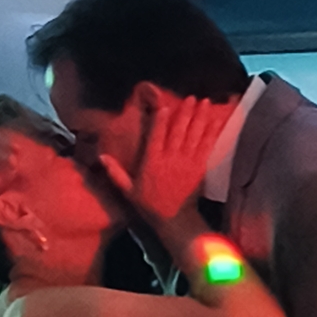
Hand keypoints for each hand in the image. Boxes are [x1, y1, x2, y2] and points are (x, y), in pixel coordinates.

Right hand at [97, 96, 225, 228]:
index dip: (160, 120)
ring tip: (204, 102)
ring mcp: (187, 162)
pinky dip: (211, 132)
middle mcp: (170, 159)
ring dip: (200, 117)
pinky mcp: (199, 167)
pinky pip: (206, 146)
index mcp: (152, 162)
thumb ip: (116, 172)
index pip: (155, 136)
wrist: (174, 219)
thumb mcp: (128, 190)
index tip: (164, 105)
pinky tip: (215, 120)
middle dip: (184, 113)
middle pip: (178, 131)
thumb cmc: (149, 205)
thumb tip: (102, 156)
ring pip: (194, 135)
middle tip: (190, 97)